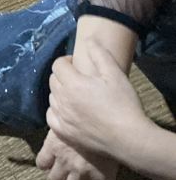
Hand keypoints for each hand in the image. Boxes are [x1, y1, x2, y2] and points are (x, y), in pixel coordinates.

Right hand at [36, 128, 118, 179]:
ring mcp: (66, 161)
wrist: (100, 112)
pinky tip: (46, 162)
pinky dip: (44, 165)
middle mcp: (82, 174)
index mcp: (102, 178)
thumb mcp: (118, 155)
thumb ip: (110, 169)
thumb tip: (109, 179)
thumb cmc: (116, 130)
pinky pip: (42, 162)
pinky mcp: (53, 147)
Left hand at [47, 43, 145, 163]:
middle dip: (63, 75)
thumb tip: (89, 40)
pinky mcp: (65, 133)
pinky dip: (56, 111)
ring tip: (75, 95)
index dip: (66, 61)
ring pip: (52, 98)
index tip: (77, 64)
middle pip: (53, 80)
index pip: (58, 64)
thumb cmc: (124, 104)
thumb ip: (100, 54)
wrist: (129, 139)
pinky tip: (67, 111)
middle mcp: (63, 100)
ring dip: (60, 92)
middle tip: (78, 78)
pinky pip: (51, 117)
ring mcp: (62, 118)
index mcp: (73, 83)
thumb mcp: (115, 74)